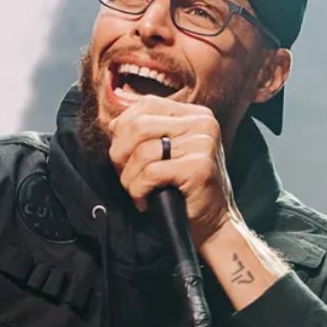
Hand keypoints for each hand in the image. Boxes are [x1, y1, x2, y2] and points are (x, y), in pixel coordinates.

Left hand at [108, 97, 236, 242]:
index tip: (123, 155)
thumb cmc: (185, 188)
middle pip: (140, 126)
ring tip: (136, 191)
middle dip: (121, 154)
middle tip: (125, 175)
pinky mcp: (200, 167)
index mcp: (196, 114)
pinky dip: (139, 190)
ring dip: (129, 178)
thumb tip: (113, 124)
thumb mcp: (168, 151)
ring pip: (143, 152)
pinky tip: (145, 201)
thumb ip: (147, 132)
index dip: (124, 129)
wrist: (213, 222)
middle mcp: (203, 124)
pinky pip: (151, 173)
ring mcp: (204, 144)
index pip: (147, 104)